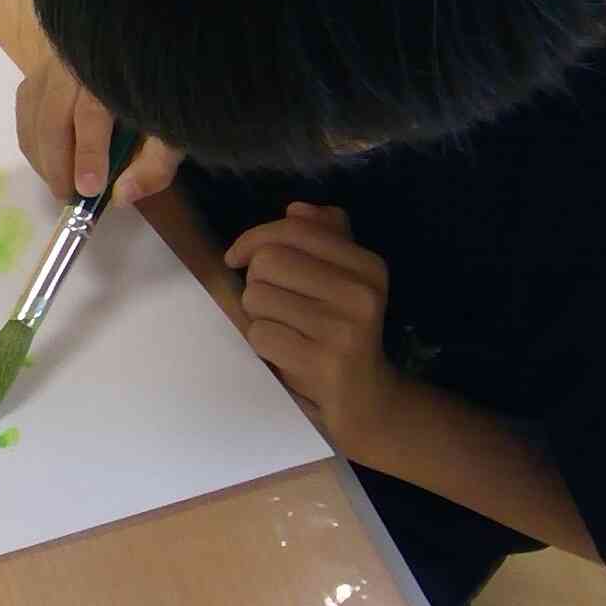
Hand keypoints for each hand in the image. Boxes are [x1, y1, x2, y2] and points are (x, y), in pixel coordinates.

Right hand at [13, 55, 181, 203]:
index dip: (88, 154)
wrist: (148, 56)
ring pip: (33, 114)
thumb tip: (120, 196)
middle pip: (53, 116)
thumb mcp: (172, 130)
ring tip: (60, 183)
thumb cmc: (160, 95)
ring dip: (42, 156)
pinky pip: (26, 109)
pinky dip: (32, 139)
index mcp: (112, 74)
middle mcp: (76, 64)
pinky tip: (49, 159)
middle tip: (69, 199)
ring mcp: (53, 64)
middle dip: (57, 164)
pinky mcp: (40, 72)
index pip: (92, 114)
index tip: (88, 190)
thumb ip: (154, 164)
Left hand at [227, 203, 403, 440]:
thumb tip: (297, 209)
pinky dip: (262, 342)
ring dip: (258, 314)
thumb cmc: (343, 329)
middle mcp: (361, 293)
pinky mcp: (322, 362)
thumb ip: (323, 239)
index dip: (253, 239)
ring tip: (285, 328)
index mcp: (367, 265)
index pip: (291, 230)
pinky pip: (259, 333)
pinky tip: (286, 351)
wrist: (367, 397)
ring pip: (257, 296)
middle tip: (275, 304)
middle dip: (257, 281)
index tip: (238, 258)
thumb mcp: (343, 280)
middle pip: (267, 261)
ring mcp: (343, 329)